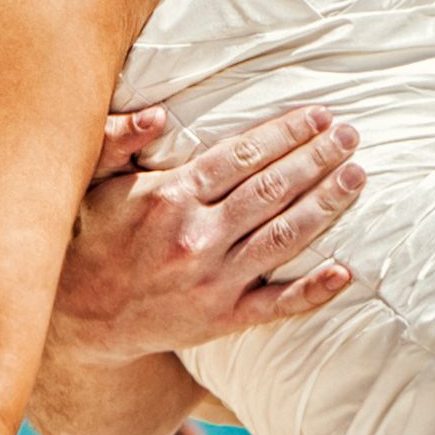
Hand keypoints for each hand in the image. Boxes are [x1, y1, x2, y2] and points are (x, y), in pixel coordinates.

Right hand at [61, 102, 361, 356]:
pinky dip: (313, 290)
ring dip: (326, 206)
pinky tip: (345, 272)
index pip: (243, 156)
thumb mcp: (90, 180)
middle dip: (317, 159)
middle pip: (273, 190)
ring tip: (357, 178)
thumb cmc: (88, 237)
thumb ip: (117, 140)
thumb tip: (155, 114)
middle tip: (352, 137)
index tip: (320, 116)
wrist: (77, 316)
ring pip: (283, 238)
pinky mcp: (221, 319)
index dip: (286, 133)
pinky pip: (276, 305)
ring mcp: (214, 280)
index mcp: (171, 196)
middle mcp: (198, 236)